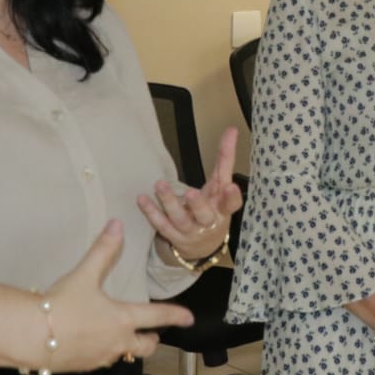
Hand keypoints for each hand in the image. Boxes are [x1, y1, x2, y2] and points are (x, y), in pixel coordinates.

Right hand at [0, 219, 193, 372]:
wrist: (30, 337)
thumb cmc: (61, 305)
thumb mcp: (84, 275)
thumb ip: (103, 250)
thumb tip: (117, 224)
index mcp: (123, 319)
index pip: (158, 317)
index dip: (176, 316)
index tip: (190, 319)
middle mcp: (118, 343)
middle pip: (146, 347)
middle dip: (152, 339)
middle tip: (153, 333)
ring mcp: (101, 358)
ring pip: (124, 355)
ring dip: (127, 346)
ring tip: (119, 335)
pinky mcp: (84, 368)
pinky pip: (102, 361)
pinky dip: (104, 352)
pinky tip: (91, 342)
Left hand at [138, 127, 241, 262]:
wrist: (204, 245)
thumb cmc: (214, 207)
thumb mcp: (221, 185)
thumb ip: (225, 158)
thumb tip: (232, 129)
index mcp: (223, 209)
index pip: (231, 205)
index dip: (232, 197)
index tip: (231, 186)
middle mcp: (209, 222)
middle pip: (204, 215)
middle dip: (197, 204)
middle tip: (190, 192)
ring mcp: (190, 231)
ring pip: (180, 219)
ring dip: (169, 203)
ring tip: (159, 185)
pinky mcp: (173, 236)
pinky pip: (161, 225)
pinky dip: (152, 213)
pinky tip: (142, 199)